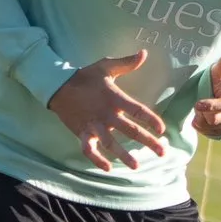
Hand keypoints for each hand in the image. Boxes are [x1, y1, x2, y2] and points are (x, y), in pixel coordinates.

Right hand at [47, 51, 167, 170]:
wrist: (58, 86)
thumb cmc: (85, 76)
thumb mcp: (105, 66)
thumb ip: (126, 62)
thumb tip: (144, 53)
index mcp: (115, 98)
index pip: (138, 111)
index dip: (151, 120)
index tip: (162, 130)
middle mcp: (107, 114)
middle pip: (131, 130)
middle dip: (148, 142)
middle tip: (162, 152)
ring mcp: (94, 125)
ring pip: (111, 143)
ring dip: (124, 155)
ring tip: (136, 166)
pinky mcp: (82, 132)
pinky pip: (89, 149)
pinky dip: (97, 159)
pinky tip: (107, 168)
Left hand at [190, 51, 220, 138]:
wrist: (219, 96)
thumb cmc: (218, 82)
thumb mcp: (219, 72)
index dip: (210, 105)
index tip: (196, 103)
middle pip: (215, 119)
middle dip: (203, 112)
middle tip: (198, 103)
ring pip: (210, 127)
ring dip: (201, 118)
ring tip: (201, 109)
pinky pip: (208, 134)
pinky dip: (201, 126)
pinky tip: (200, 117)